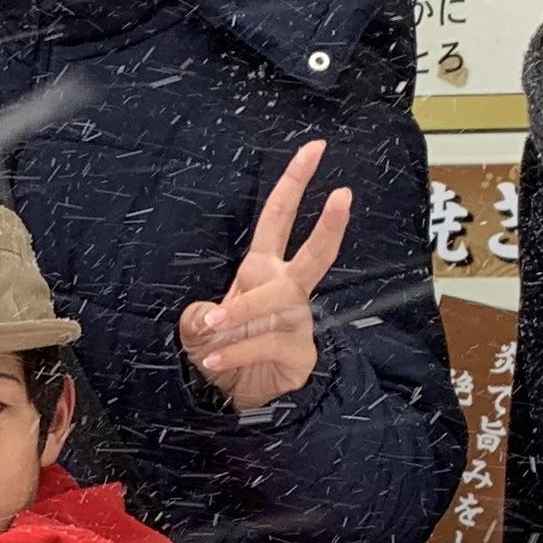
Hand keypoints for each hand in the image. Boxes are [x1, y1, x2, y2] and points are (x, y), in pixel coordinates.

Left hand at [177, 141, 352, 409]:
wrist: (230, 395)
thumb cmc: (219, 347)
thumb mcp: (197, 325)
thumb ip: (198, 316)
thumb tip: (211, 318)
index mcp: (263, 269)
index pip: (280, 218)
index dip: (295, 182)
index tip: (315, 147)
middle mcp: (287, 290)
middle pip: (313, 254)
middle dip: (329, 224)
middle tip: (345, 194)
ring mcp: (298, 322)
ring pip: (277, 303)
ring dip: (240, 314)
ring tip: (211, 330)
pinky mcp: (299, 354)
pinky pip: (268, 344)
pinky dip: (235, 352)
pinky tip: (214, 362)